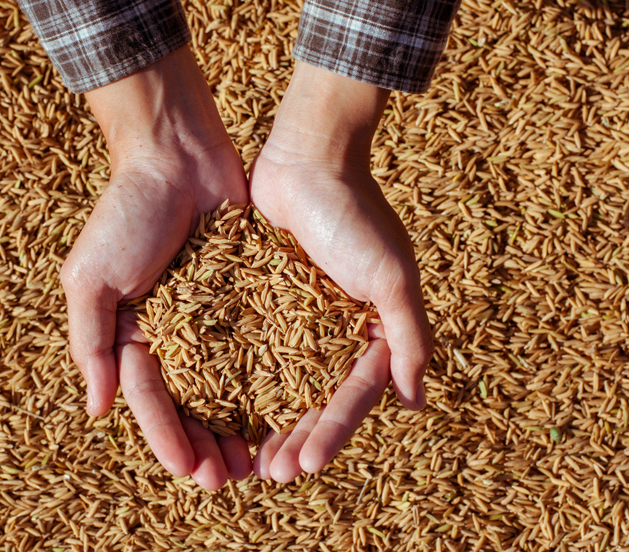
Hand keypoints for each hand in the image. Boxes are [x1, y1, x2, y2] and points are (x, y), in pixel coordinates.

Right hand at [60, 46, 250, 489]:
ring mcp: (213, 317)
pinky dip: (272, 377)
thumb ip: (90, 342)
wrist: (178, 154)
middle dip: (209, 442)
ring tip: (264, 458)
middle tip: (234, 477)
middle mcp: (174, 333)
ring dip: (242, 423)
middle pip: (192, 402)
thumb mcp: (90, 277)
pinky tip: (291, 407)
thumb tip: (99, 410)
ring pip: (230, 384)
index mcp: (131, 333)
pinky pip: (262, 344)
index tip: (192, 471)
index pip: (149, 399)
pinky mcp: (249, 296)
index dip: (168, 437)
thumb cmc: (127, 213)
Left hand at [249, 62, 432, 482]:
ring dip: (265, 421)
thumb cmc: (355, 214)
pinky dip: (238, 379)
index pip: (351, 395)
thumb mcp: (391, 275)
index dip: (331, 432)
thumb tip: (413, 402)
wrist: (308, 157)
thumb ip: (407, 336)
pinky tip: (217, 408)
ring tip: (245, 457)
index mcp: (370, 330)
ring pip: (278, 382)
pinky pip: (249, 347)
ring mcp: (295, 317)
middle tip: (270, 474)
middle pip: (312, 398)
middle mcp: (333, 330)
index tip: (307, 463)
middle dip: (295, 438)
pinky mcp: (261, 299)